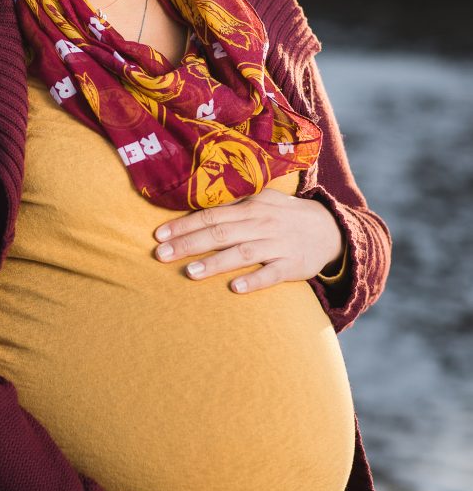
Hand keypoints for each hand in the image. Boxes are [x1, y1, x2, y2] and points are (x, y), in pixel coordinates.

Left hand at [153, 188, 343, 293]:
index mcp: (251, 207)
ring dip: (215, 263)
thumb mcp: (261, 202)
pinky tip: (235, 288)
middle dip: (189, 244)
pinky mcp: (292, 265)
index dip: (184, 225)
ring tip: (190, 272)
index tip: (159, 235)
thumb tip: (195, 212)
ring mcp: (278, 245)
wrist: (330, 229)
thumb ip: (232, 208)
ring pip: (242, 253)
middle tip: (161, 255)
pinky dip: (254, 280)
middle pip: (220, 233)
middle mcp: (262, 224)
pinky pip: (271, 274)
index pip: (211, 215)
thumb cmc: (284, 216)